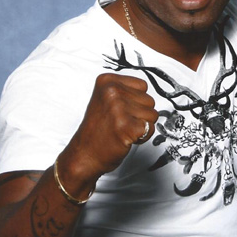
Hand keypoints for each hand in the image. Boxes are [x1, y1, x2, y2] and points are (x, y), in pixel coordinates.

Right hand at [60, 73, 158, 192]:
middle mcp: (111, 91)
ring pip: (153, 114)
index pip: (142, 86)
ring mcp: (118, 108)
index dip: (136, 102)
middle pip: (150, 100)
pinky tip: (126, 138)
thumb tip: (147, 93)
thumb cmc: (97, 131)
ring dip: (142, 125)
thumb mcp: (106, 100)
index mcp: (106, 81)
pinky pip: (151, 128)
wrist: (84, 155)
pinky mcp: (126, 126)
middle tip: (120, 123)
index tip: (120, 111)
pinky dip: (143, 137)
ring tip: (123, 130)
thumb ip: (125, 91)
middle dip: (140, 114)